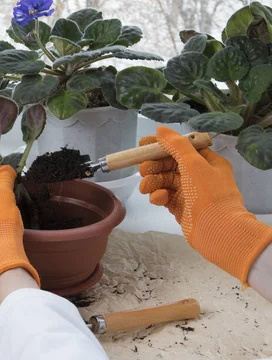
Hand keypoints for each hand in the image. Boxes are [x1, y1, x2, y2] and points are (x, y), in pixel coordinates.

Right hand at [139, 126, 271, 283]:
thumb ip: (176, 145)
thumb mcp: (193, 163)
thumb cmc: (208, 193)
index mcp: (207, 162)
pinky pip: (164, 196)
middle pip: (169, 164)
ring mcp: (189, 192)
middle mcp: (198, 175)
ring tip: (145, 188)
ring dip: (152, 181)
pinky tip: (157, 199)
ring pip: (164, 180)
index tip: (142, 145)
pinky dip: (158, 196)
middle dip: (154, 166)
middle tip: (142, 170)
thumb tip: (160, 130)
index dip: (161, 145)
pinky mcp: (180, 207)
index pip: (181, 148)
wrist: (217, 230)